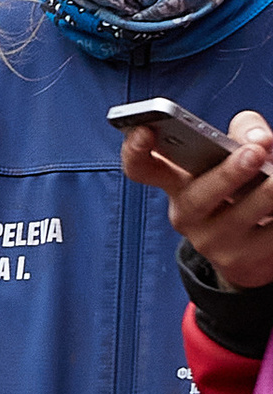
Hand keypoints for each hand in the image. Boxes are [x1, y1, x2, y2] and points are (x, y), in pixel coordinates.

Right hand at [122, 108, 272, 287]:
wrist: (254, 252)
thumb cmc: (242, 190)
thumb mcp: (236, 156)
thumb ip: (246, 133)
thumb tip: (262, 138)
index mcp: (177, 183)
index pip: (141, 168)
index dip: (135, 151)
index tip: (146, 131)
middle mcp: (188, 214)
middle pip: (196, 197)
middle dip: (226, 174)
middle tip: (254, 152)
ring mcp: (213, 242)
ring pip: (240, 216)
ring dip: (268, 194)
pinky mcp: (242, 261)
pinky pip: (270, 236)